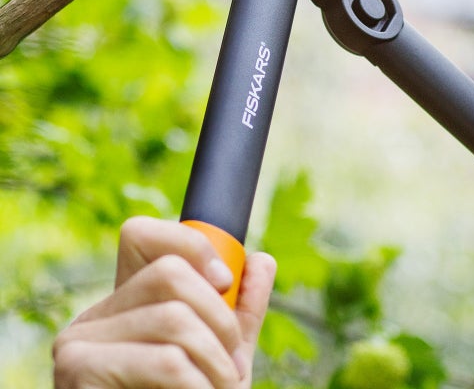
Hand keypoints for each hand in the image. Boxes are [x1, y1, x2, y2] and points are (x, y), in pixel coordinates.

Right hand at [53, 216, 275, 387]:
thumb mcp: (224, 356)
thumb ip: (242, 310)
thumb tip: (262, 260)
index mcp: (127, 303)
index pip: (141, 234)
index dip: (190, 245)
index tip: (226, 281)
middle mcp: (95, 314)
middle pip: (170, 273)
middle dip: (221, 319)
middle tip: (233, 364)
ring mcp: (79, 341)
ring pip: (173, 317)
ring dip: (216, 360)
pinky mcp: (78, 371)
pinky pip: (164, 358)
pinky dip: (199, 385)